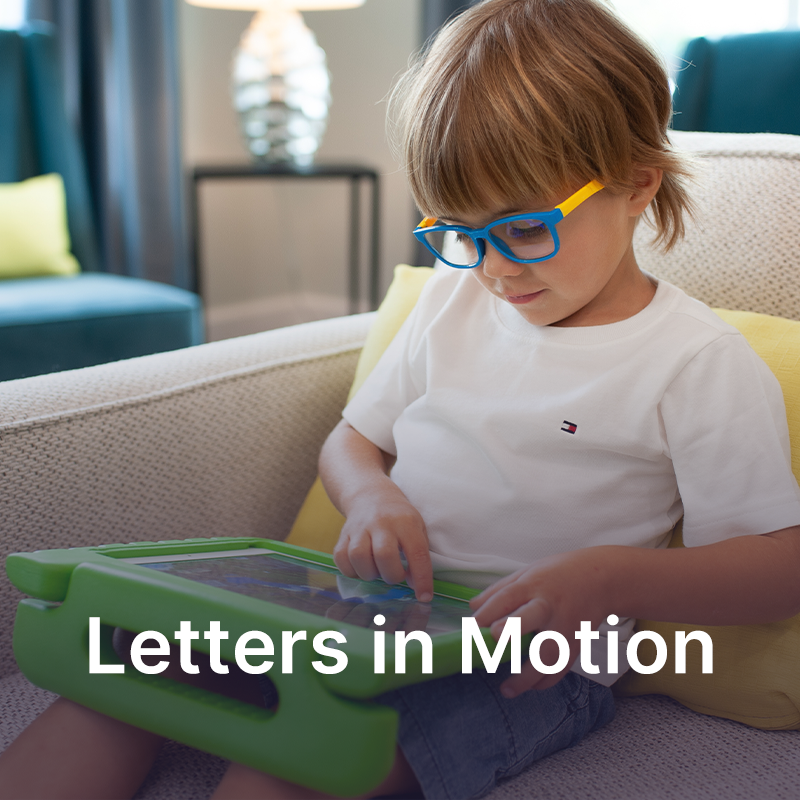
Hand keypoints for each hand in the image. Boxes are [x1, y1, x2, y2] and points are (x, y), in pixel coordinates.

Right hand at [333, 485, 433, 602]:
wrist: (370, 495)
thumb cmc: (399, 517)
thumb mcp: (417, 527)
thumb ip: (418, 554)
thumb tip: (415, 585)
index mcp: (405, 521)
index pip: (416, 553)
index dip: (421, 578)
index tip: (424, 596)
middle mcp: (381, 523)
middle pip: (384, 555)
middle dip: (392, 575)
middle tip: (395, 575)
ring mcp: (359, 528)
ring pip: (359, 557)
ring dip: (369, 573)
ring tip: (377, 570)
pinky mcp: (343, 535)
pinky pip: (341, 559)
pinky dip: (351, 570)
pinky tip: (361, 567)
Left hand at [469, 548, 612, 696]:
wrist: (601, 580)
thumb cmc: (560, 574)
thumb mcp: (527, 572)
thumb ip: (499, 590)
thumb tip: (473, 607)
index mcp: (533, 584)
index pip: (508, 596)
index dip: (490, 610)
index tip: (474, 623)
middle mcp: (549, 605)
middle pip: (531, 617)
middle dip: (512, 628)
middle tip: (494, 637)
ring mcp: (564, 627)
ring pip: (548, 653)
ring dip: (527, 674)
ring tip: (507, 689)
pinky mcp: (575, 644)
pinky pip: (561, 669)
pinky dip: (545, 682)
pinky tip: (529, 687)